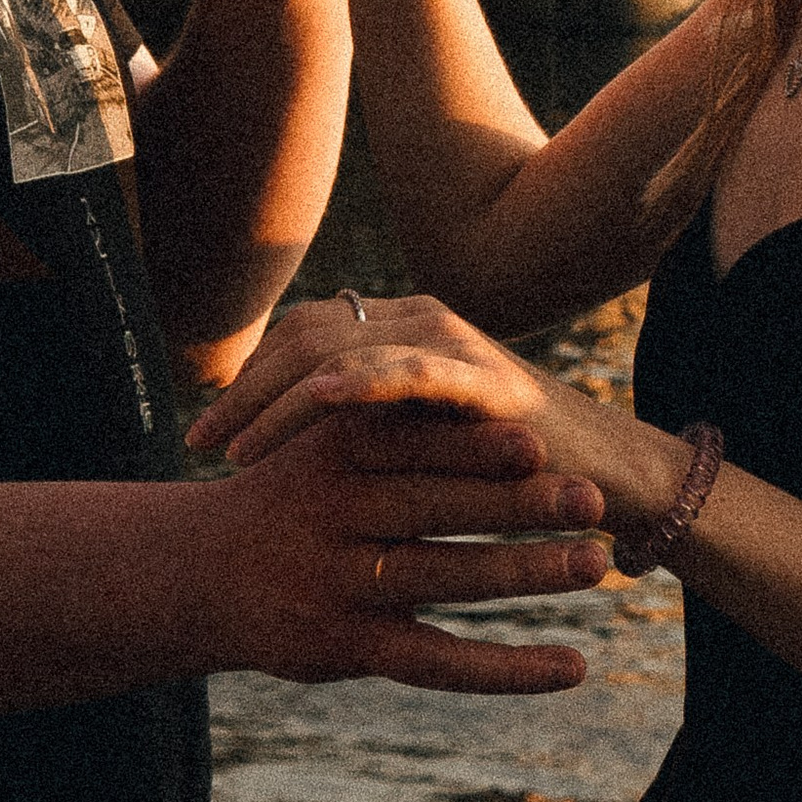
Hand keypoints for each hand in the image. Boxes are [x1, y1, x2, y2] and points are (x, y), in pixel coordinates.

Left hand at [190, 288, 685, 543]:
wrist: (604, 481)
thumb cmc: (510, 472)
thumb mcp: (424, 443)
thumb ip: (370, 428)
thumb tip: (293, 449)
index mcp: (403, 328)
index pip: (302, 333)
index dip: (249, 377)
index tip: (207, 431)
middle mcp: (422, 320)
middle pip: (305, 334)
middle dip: (244, 391)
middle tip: (197, 444)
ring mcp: (454, 342)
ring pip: (340, 347)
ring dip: (277, 399)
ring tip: (233, 448)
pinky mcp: (485, 378)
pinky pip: (407, 369)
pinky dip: (357, 379)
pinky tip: (316, 402)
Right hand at [194, 395, 611, 693]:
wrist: (195, 572)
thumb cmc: (287, 494)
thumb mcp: (321, 442)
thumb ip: (388, 419)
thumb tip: (478, 390)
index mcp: (331, 453)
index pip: (414, 445)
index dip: (475, 445)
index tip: (540, 441)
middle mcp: (333, 517)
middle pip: (439, 508)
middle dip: (520, 504)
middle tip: (595, 498)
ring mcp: (341, 585)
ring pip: (448, 577)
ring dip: (528, 571)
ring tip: (599, 564)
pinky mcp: (349, 647)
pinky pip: (442, 663)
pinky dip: (510, 667)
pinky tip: (573, 665)